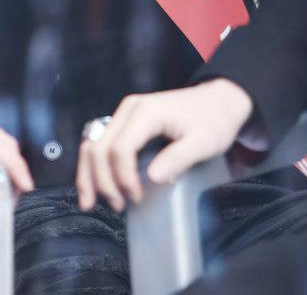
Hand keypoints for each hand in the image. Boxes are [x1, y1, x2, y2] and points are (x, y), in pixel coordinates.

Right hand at [76, 80, 252, 212]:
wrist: (218, 100)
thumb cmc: (213, 120)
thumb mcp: (203, 142)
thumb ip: (178, 158)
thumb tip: (151, 178)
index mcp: (146, 112)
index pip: (121, 149)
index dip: (123, 178)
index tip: (137, 198)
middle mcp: (128, 109)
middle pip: (99, 147)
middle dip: (102, 181)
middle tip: (118, 206)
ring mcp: (124, 114)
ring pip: (92, 144)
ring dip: (89, 174)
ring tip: (90, 202)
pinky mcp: (125, 122)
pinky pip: (101, 143)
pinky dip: (93, 165)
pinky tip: (94, 184)